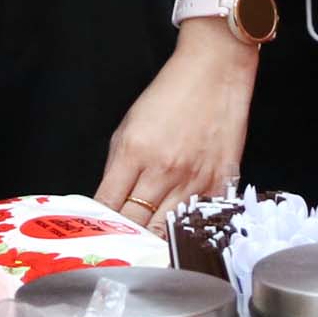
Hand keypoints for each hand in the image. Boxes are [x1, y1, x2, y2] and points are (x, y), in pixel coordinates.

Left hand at [97, 29, 256, 226]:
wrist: (215, 72)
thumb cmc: (172, 94)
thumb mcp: (129, 125)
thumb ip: (117, 166)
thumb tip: (109, 201)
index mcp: (135, 152)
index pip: (109, 204)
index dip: (101, 223)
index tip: (99, 231)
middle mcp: (163, 170)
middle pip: (136, 224)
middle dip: (124, 236)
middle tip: (119, 243)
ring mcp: (193, 180)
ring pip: (166, 230)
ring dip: (153, 236)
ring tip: (145, 243)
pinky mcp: (218, 183)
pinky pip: (197, 219)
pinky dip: (185, 226)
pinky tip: (177, 228)